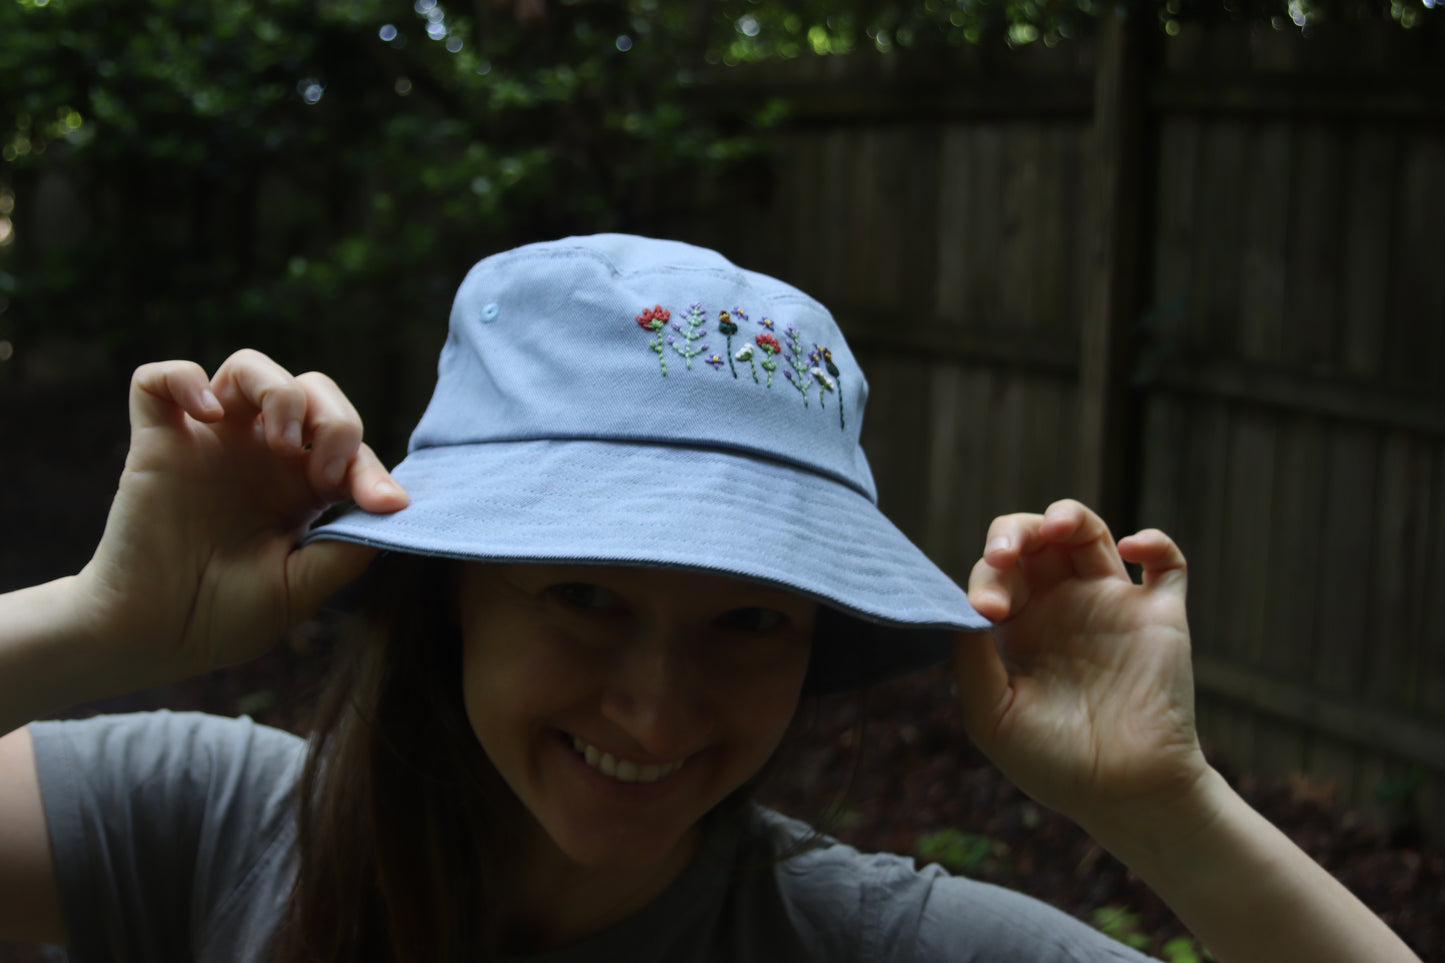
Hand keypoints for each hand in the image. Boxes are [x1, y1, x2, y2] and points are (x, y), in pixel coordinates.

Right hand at [73, 349, 408, 684]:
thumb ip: (349, 546)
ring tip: (282, 441)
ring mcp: (211, 443)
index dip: (371, 466)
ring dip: (277, 390)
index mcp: (303, 484)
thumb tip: (397, 506)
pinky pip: (158, 380)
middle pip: (311, 389)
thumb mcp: (303, 587)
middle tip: (325, 471)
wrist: (157, 637)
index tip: (380, 503)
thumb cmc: (229, 615)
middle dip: (334, 416)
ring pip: (247, 367)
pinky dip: (184, 379)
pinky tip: (206, 414)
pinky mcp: (158, 443)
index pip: (349, 444)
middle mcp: (261, 454)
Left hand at [953, 499, 1208, 836]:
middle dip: (1015, 532)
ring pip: (1089, 535)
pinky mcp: (1160, 616)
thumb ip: (972, 659)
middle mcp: (1061, 607)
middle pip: (1035, 541)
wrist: (1124, 795)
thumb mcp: (991, 715)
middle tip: (1006, 552)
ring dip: (1069, 517)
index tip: (988, 611)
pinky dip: (1154, 542)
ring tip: (1056, 525)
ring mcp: (1111, 606)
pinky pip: (1165, 563)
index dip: (986, 576)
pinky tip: (1132, 547)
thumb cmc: (1052, 763)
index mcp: (1018, 627)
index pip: (995, 574)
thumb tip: (964, 605)